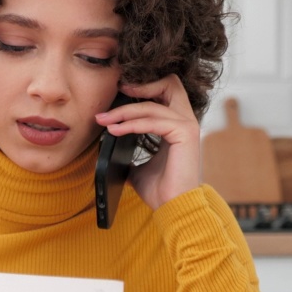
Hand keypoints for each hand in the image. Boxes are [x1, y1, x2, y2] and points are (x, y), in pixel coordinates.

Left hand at [94, 74, 201, 208]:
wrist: (173, 207)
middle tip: (117, 91)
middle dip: (141, 85)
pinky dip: (131, 124)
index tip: (118, 92)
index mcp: (177, 124)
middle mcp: (186, 120)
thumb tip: (106, 141)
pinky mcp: (185, 133)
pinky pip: (153, 120)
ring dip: (124, 111)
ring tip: (104, 120)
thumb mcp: (138, 164)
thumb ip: (129, 149)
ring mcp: (188, 125)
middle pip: (169, 83)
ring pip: (152, 104)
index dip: (144, 87)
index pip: (165, 91)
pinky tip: (114, 130)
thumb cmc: (160, 188)